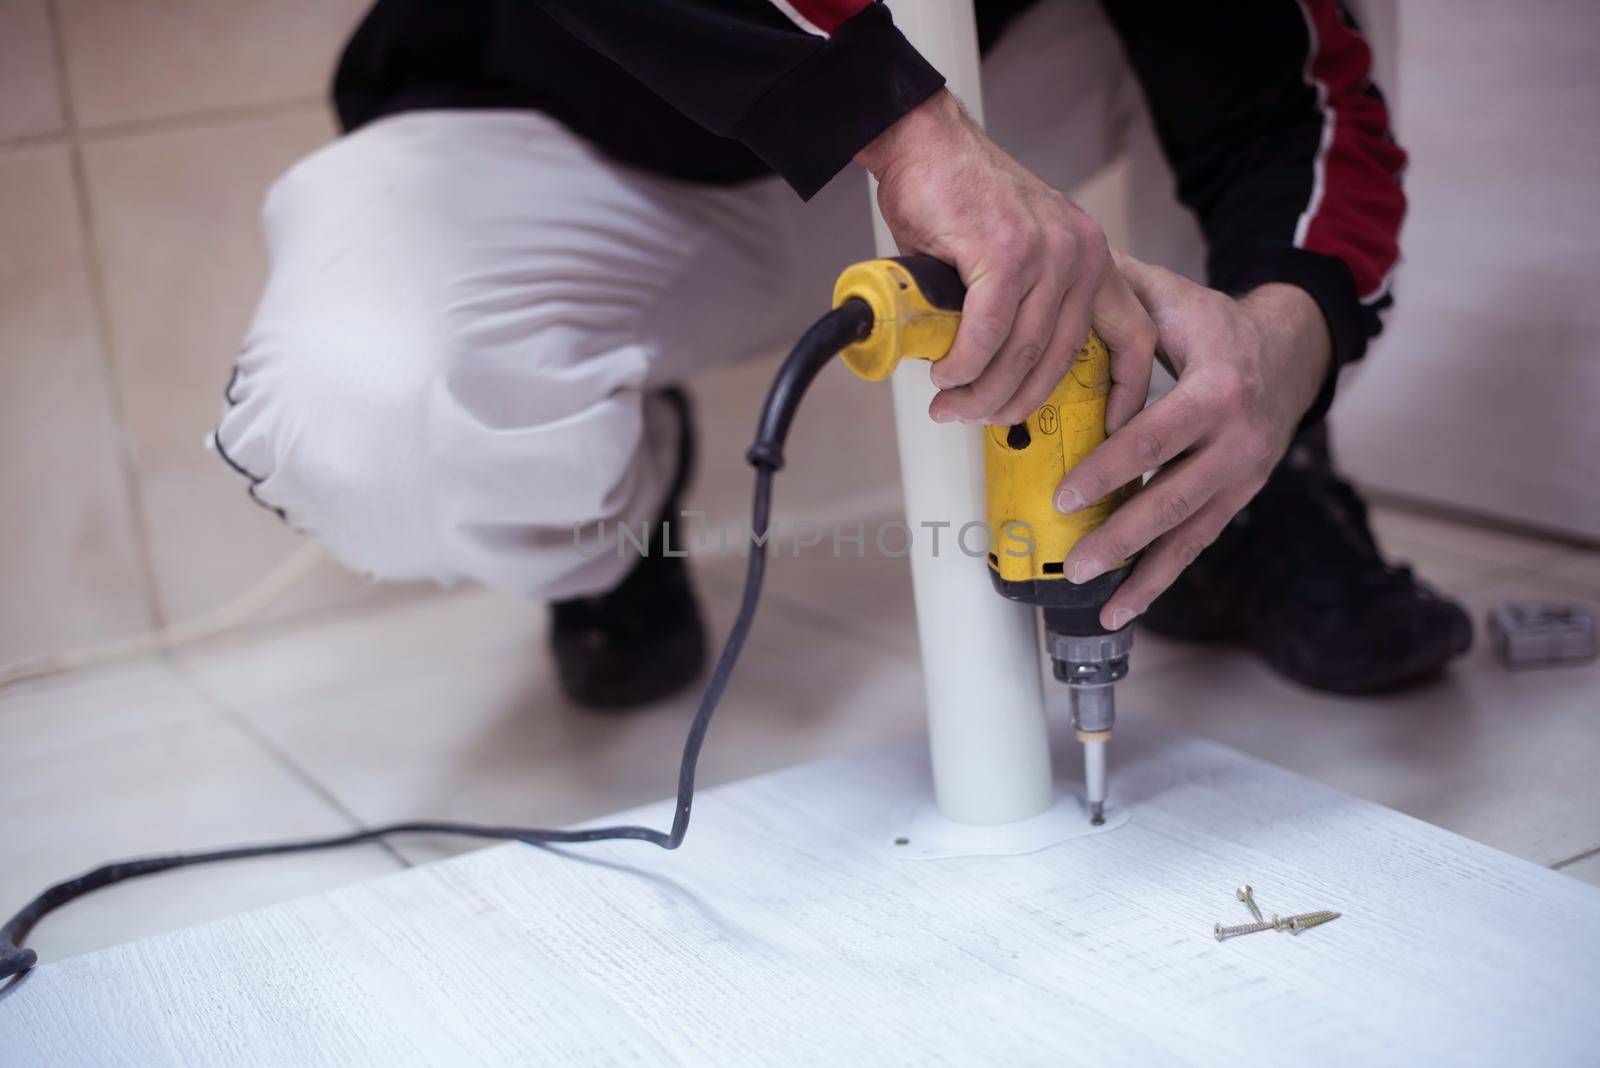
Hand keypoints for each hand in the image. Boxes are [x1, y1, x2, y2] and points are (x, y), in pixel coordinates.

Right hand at [855, 90, 1155, 430]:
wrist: (923, 143)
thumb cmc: (958, 201)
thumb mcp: (1014, 258)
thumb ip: (1025, 308)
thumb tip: (1004, 376)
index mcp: (1092, 259)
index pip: (1135, 335)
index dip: (1128, 391)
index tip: (1112, 428)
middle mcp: (1082, 255)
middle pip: (1062, 360)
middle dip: (1015, 405)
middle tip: (976, 419)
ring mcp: (1048, 252)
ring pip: (1022, 354)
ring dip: (981, 392)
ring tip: (950, 404)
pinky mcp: (1007, 252)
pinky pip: (988, 334)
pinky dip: (963, 363)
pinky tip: (945, 373)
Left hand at [1057, 251, 1333, 629]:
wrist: (1289, 351)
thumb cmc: (1214, 324)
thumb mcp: (1174, 298)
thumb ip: (1119, 290)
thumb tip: (1055, 273)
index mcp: (1218, 390)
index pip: (1155, 439)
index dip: (1109, 470)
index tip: (1064, 495)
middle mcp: (1239, 441)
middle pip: (1173, 499)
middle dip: (1121, 537)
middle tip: (1073, 563)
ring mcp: (1244, 477)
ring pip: (1188, 534)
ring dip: (1142, 574)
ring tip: (1098, 603)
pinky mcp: (1238, 499)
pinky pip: (1197, 544)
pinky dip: (1161, 579)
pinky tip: (1124, 607)